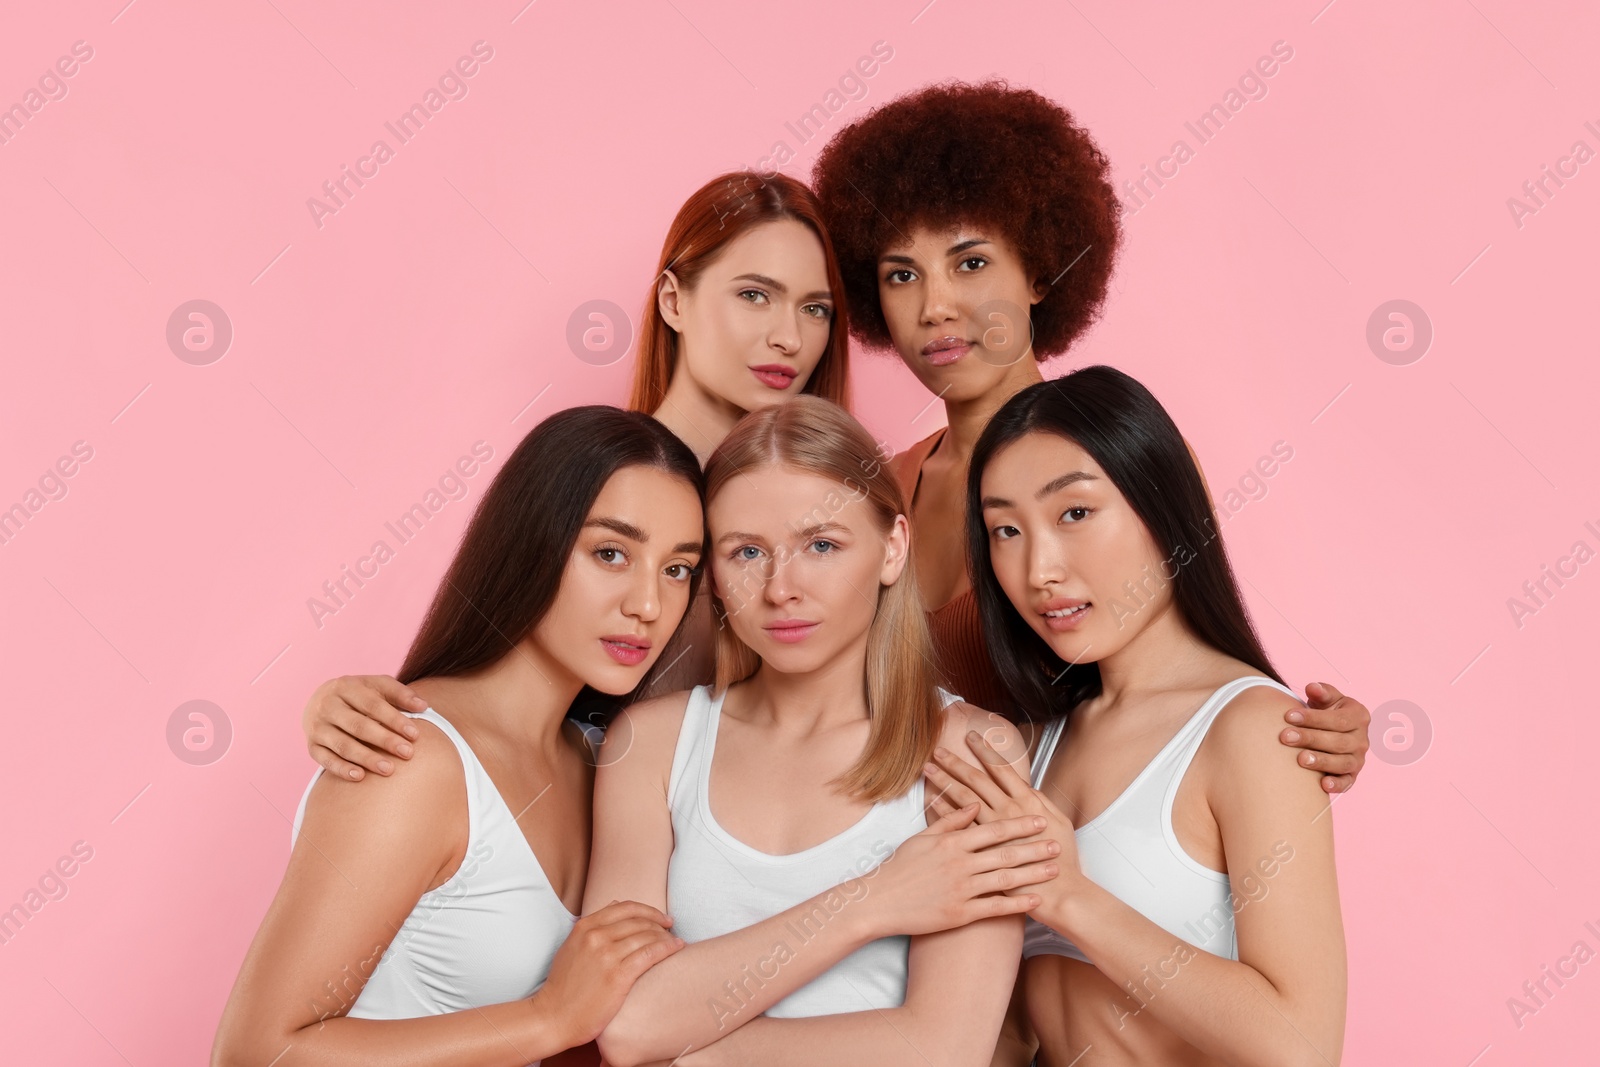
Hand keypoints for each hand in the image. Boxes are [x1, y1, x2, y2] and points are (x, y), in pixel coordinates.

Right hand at [303, 674, 426, 780]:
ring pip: (343, 745)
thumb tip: (424, 706)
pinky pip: (325, 760)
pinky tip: (360, 776)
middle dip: (384, 740)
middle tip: (407, 753)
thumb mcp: (377, 686)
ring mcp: (317, 727)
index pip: (373, 705)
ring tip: (389, 769)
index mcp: (345, 687)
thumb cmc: (359, 695)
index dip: (394, 720)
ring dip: (366, 758)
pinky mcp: (311, 746)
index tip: (415, 734)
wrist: (320, 701)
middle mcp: (327, 706)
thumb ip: (400, 694)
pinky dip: (342, 769)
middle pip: (358, 726)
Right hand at [534, 900, 684, 1050]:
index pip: (625, 907)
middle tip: (670, 932)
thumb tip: (616, 906)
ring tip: (676, 942)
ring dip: (666, 937)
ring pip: (646, 936)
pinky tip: (677, 948)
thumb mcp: (572, 947)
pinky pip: (650, 954)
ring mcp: (607, 955)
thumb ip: (593, 926)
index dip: (648, 910)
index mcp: (585, 927)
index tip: (661, 918)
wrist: (554, 1017)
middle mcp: (596, 936)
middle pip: (638, 921)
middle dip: (659, 924)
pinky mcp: (617, 976)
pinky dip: (667, 948)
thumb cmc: (564, 986)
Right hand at [857, 804, 1060, 938]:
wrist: (880, 900)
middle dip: (1035, 847)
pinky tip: (1035, 900)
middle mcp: (960, 864)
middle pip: (1005, 853)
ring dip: (1033, 874)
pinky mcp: (961, 913)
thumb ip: (950, 821)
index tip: (1039, 820)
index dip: (1019, 824)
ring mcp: (962, 890)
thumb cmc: (899, 867)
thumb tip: (972, 804)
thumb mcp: (922, 838)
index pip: (993, 829)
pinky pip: (995, 907)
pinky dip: (1017, 903)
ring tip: (1054, 870)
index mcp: (952, 843)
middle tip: (1057, 844)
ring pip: (1006, 879)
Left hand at [924, 732, 1083, 919]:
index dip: (985, 751)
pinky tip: (931, 801)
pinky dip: (943, 813)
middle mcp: (1007, 812)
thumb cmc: (1062, 859)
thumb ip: (1040, 801)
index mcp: (1027, 802)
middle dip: (956, 763)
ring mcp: (993, 832)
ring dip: (944, 783)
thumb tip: (1025, 787)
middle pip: (976, 781)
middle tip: (938, 750)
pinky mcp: (983, 850)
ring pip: (963, 800)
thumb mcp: (1059, 822)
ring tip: (929, 770)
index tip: (971, 737)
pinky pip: (958, 827)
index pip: (1001, 769)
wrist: (1059, 892)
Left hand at [1280, 682, 1370, 793]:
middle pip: (1338, 741)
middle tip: (1284, 737)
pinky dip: (1337, 785)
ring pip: (1343, 762)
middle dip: (1310, 738)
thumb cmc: (1325, 711)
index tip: (1288, 716)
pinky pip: (1347, 782)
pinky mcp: (1352, 775)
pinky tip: (1322, 784)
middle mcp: (1362, 740)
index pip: (1337, 719)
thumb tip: (1312, 687)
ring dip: (1321, 761)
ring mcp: (1358, 759)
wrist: (1329, 730)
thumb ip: (1321, 692)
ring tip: (1299, 759)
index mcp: (1358, 716)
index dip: (1313, 718)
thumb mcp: (1326, 698)